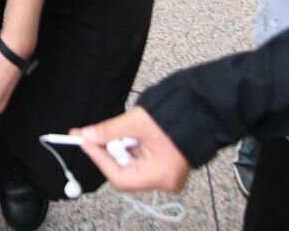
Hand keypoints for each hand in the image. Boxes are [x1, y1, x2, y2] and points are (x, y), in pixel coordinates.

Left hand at [71, 107, 190, 193]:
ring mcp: (168, 173)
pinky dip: (133, 145)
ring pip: (133, 163)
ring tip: (126, 128)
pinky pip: (143, 158)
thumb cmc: (177, 115)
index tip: (84, 142)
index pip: (119, 178)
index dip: (99, 159)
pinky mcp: (169, 163)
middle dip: (110, 150)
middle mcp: (165, 180)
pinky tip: (134, 132)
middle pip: (125, 171)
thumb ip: (109, 130)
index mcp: (160, 177)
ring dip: (122, 146)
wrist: (205, 107)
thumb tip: (87, 135)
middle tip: (96, 133)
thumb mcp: (137, 122)